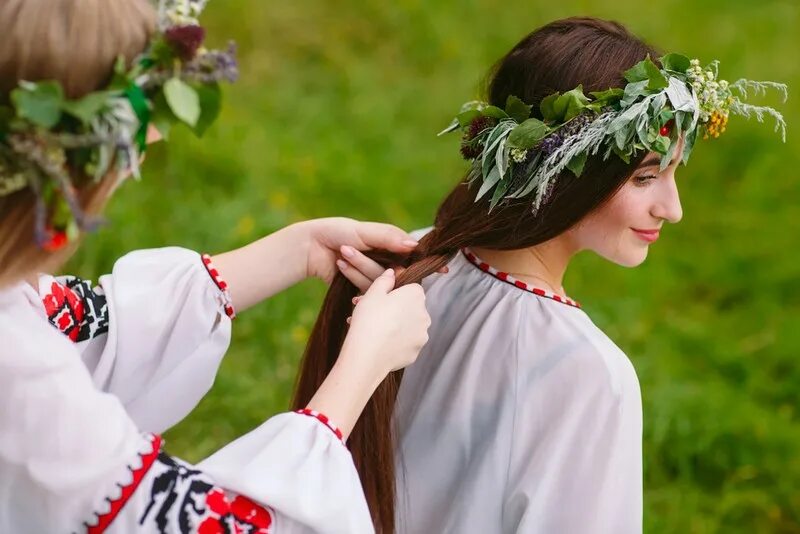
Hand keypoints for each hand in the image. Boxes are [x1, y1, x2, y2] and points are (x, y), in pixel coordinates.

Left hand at [300, 218, 419, 285]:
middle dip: (370, 263)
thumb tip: (414, 246)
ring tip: (339, 255)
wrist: (310, 248)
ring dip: (357, 268)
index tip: (443, 268)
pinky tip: (344, 276)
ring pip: (379, 282)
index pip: (414, 256)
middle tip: (348, 250)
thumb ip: (390, 238)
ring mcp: (374, 277)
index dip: (428, 263)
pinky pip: (367, 295)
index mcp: (391, 245)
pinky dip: (357, 287)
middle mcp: (385, 262)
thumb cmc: (337, 233)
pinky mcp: (361, 290)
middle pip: (395, 272)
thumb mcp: (364, 231)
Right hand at [341, 268, 430, 374]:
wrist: (367, 355)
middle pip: (410, 308)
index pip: (410, 288)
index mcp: (416, 296)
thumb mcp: (372, 293)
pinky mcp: (416, 352)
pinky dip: (396, 342)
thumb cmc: (369, 320)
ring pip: (408, 326)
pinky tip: (380, 344)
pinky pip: (405, 343)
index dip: (394, 293)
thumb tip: (392, 272)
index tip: (380, 299)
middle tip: (373, 314)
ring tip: (373, 330)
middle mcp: (425, 314)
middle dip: (394, 310)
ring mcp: (422, 335)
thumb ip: (385, 280)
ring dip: (395, 326)